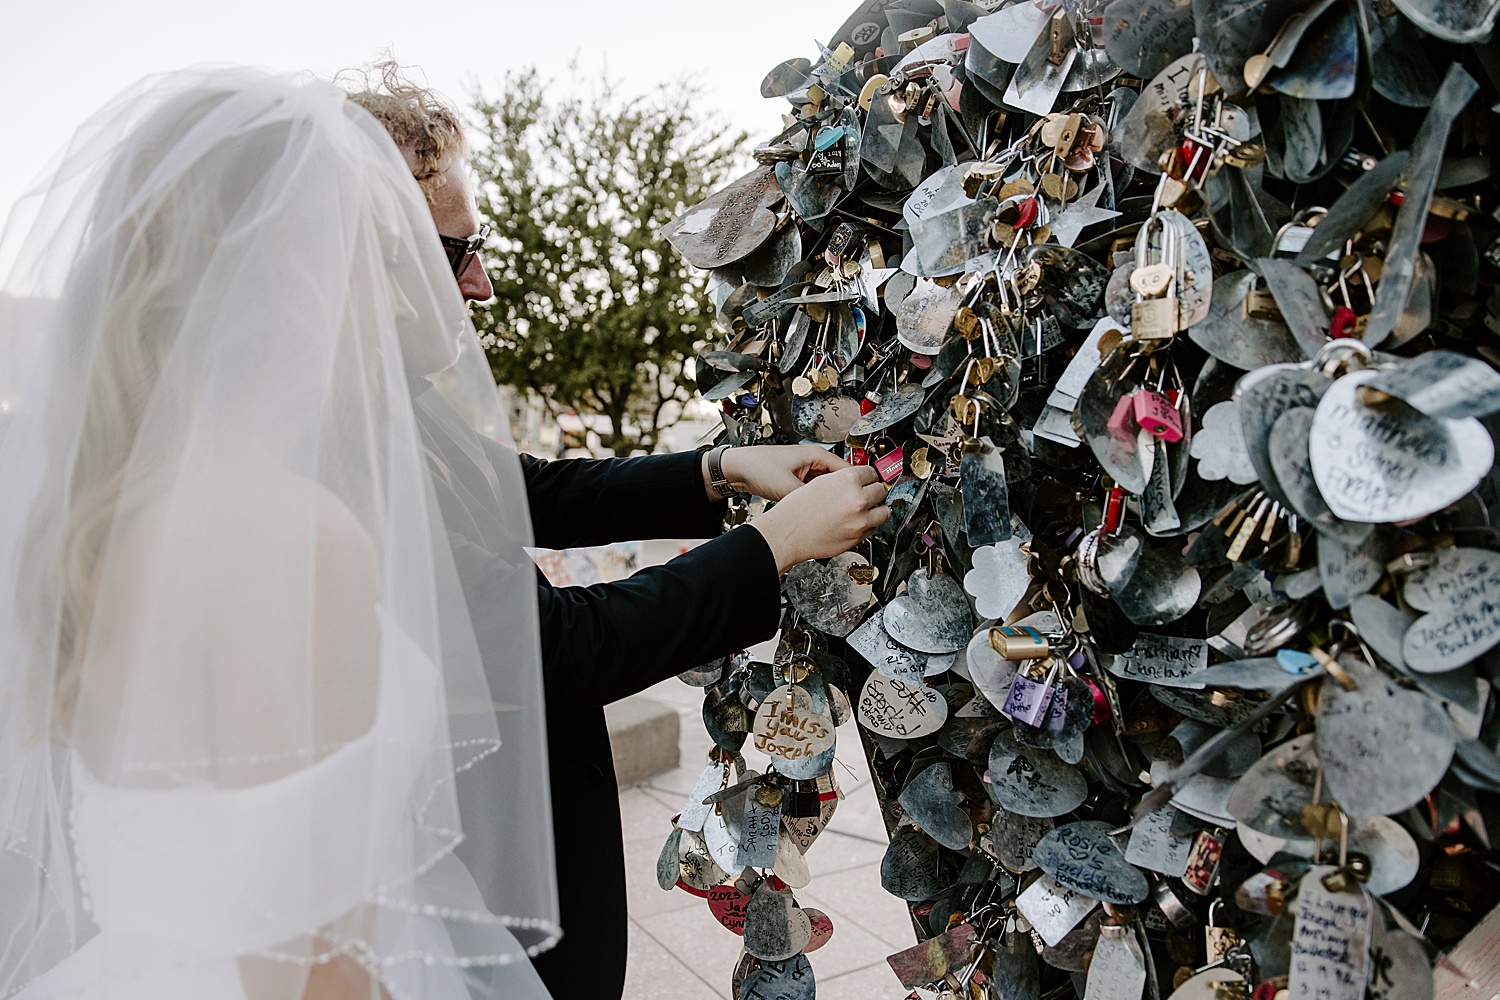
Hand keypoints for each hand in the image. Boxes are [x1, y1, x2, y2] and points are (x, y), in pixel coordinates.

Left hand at [703, 444, 847, 501]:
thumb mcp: (788, 488)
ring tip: (831, 513)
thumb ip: (810, 500)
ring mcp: (805, 470)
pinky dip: (816, 500)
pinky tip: (816, 511)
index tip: (865, 499)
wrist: (736, 469)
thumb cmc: (758, 468)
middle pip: (838, 480)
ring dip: (827, 498)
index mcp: (816, 454)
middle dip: (841, 495)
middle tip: (847, 510)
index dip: (855, 487)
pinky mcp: (797, 479)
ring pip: (825, 487)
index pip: (847, 470)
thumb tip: (826, 512)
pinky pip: (814, 490)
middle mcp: (813, 460)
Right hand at [748, 466, 891, 574]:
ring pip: (884, 511)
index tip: (869, 479)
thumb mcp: (819, 483)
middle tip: (868, 494)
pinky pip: (873, 528)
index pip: (871, 472)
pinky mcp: (858, 536)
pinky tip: (855, 522)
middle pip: (881, 490)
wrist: (787, 534)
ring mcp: (859, 519)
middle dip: (874, 492)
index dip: (869, 476)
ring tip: (867, 509)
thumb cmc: (796, 510)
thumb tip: (856, 480)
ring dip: (877, 509)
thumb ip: (842, 481)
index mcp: (847, 479)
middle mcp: (856, 498)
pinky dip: (868, 525)